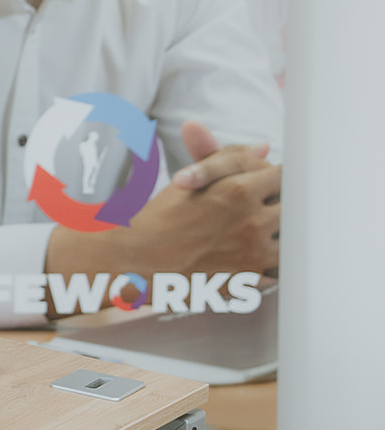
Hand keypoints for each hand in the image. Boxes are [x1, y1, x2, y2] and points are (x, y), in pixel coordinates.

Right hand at [123, 121, 279, 275]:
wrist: (137, 262)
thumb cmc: (158, 221)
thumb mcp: (190, 181)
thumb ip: (230, 160)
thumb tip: (264, 148)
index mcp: (239, 191)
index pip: (284, 176)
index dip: (275, 180)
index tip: (266, 187)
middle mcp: (253, 222)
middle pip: (294, 208)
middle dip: (280, 207)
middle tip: (261, 211)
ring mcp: (255, 254)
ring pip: (291, 239)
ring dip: (280, 236)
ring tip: (256, 235)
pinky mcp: (251, 280)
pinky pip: (280, 269)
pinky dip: (271, 263)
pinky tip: (249, 258)